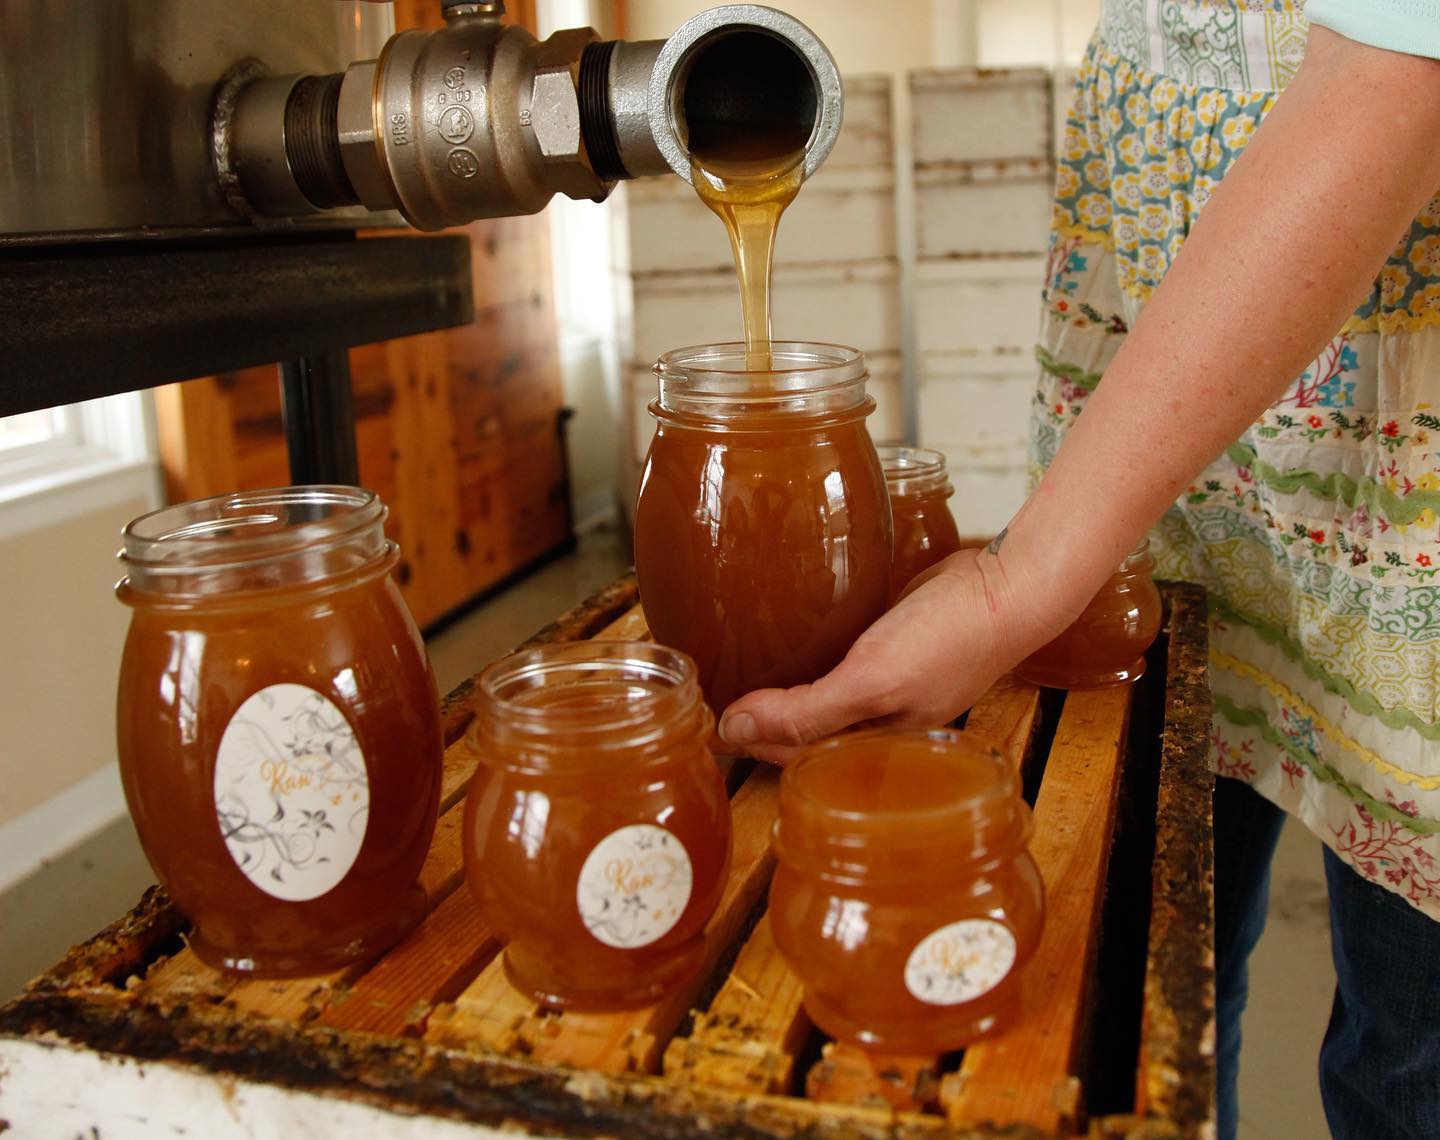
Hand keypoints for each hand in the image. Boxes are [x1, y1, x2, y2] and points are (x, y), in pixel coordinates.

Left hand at [715, 546, 1055, 764]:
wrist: (1010, 585)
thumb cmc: (949, 638)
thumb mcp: (873, 681)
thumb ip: (804, 712)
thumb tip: (732, 731)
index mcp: (873, 743)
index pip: (791, 753)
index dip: (746, 738)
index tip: (703, 721)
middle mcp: (878, 720)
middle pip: (803, 730)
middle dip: (758, 722)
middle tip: (709, 698)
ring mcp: (889, 684)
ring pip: (821, 698)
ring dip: (780, 693)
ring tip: (737, 675)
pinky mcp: (895, 648)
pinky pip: (841, 665)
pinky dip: (809, 662)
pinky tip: (791, 644)